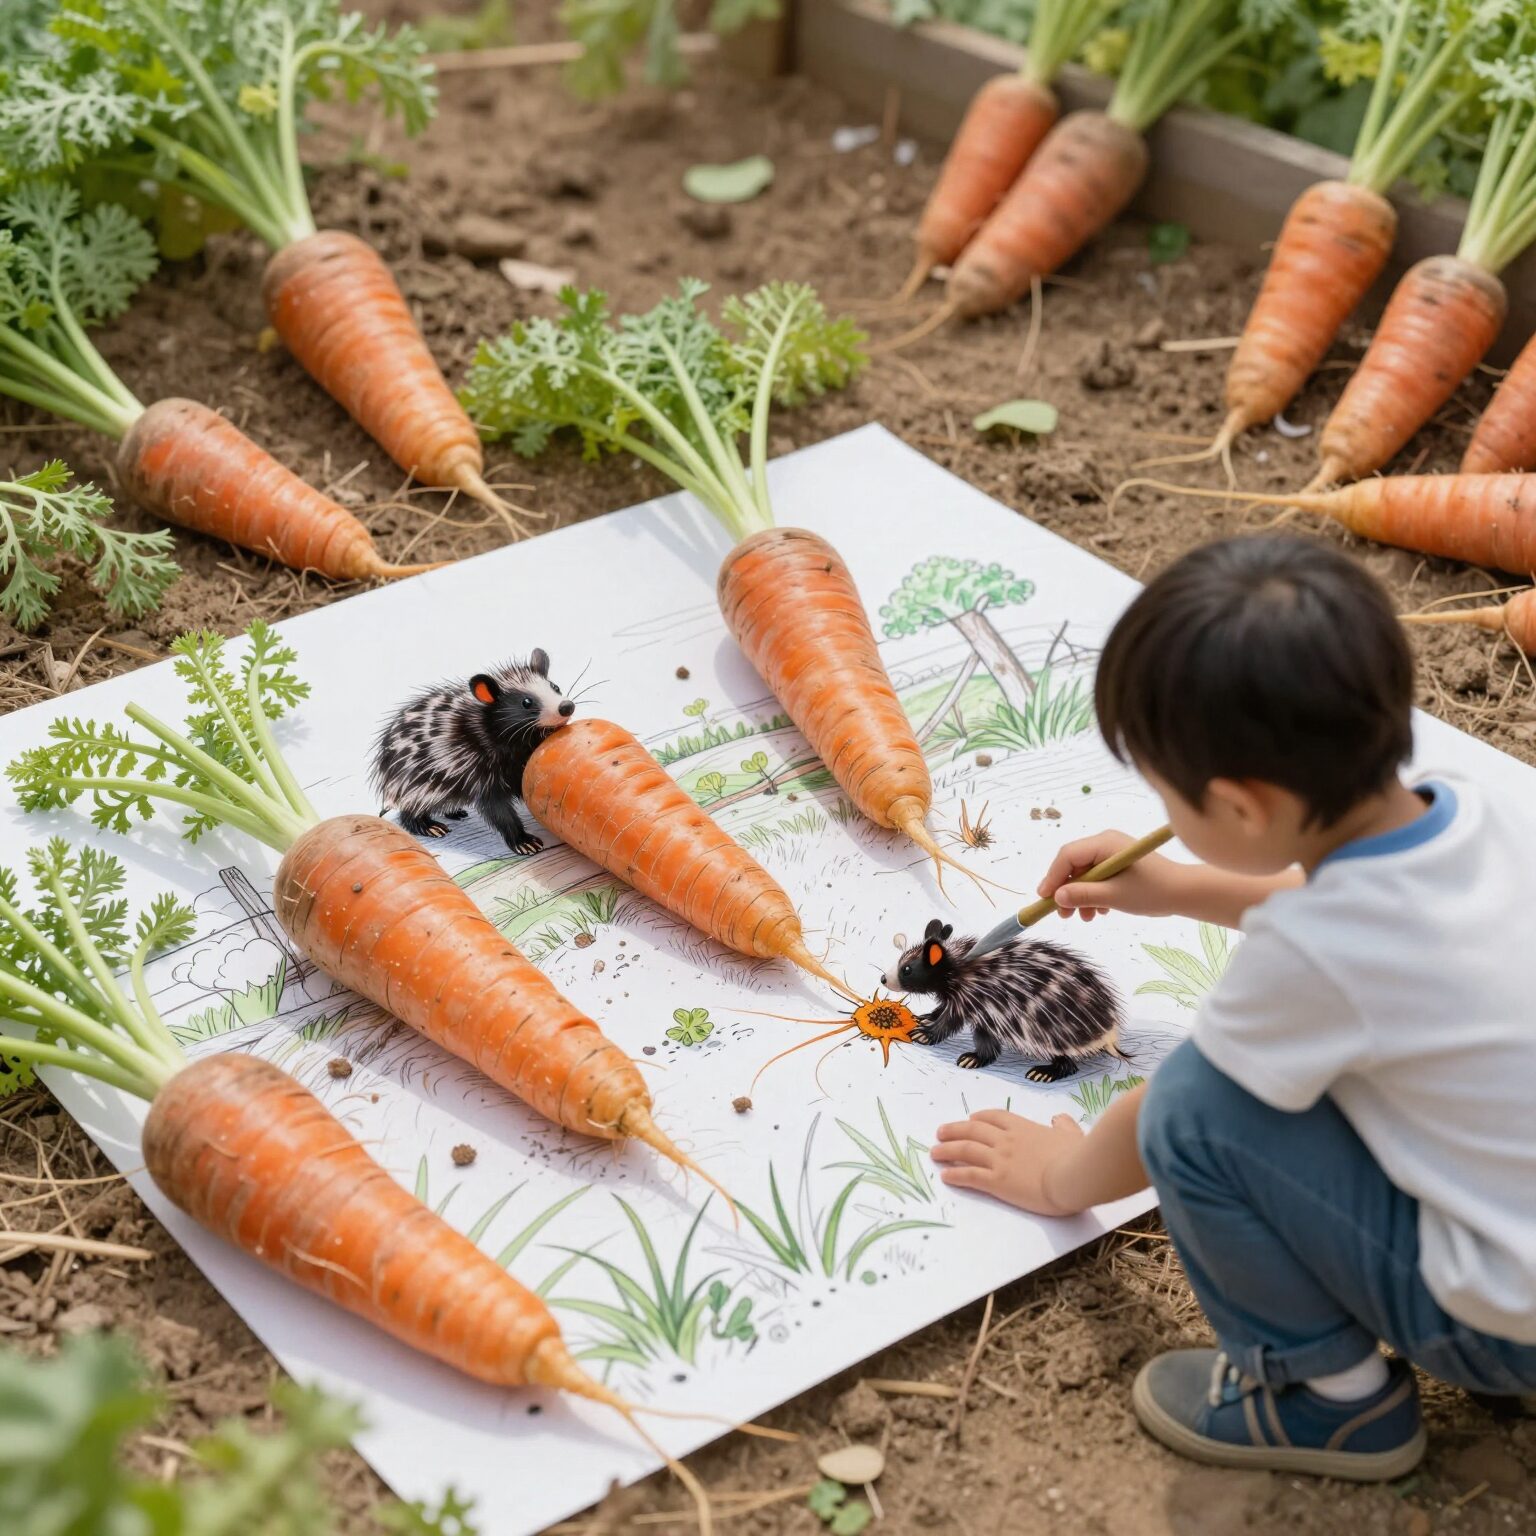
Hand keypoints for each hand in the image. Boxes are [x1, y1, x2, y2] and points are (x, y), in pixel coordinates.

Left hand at [930, 1109, 1084, 1215]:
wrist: (1074, 1174)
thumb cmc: (1076, 1155)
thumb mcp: (1072, 1134)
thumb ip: (1064, 1126)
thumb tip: (1059, 1119)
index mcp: (1023, 1127)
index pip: (994, 1117)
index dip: (979, 1117)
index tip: (970, 1119)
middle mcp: (1006, 1140)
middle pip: (972, 1130)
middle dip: (954, 1130)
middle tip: (940, 1133)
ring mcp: (999, 1159)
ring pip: (966, 1150)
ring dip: (948, 1150)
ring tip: (935, 1152)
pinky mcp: (997, 1181)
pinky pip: (970, 1175)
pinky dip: (955, 1174)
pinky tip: (946, 1175)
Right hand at [1037, 828, 1186, 922]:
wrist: (1185, 893)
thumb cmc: (1152, 891)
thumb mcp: (1114, 896)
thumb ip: (1083, 895)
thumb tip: (1057, 898)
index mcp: (1104, 843)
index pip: (1067, 856)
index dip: (1053, 877)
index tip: (1045, 899)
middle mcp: (1105, 842)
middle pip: (1074, 864)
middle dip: (1067, 890)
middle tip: (1063, 915)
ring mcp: (1112, 852)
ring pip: (1084, 873)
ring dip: (1081, 895)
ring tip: (1085, 918)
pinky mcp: (1119, 863)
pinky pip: (1097, 876)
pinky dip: (1094, 893)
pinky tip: (1100, 911)